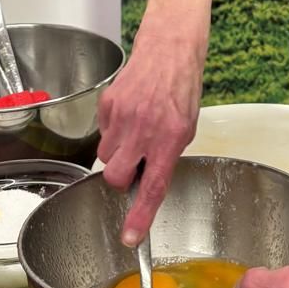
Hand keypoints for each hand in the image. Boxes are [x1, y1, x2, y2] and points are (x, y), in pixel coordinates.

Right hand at [97, 22, 205, 244]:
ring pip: (106, 155)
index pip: (152, 187)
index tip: (130, 237)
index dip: (140, 216)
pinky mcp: (108, 104)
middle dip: (121, 179)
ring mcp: (123, 116)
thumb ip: (165, 156)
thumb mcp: (186, 128)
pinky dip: (113, 131)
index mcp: (169, 139)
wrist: (169, 50)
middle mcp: (144, 130)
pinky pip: (102, 132)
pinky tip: (129, 115)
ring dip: (118, 152)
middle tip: (134, 165)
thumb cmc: (182, 90)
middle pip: (116, 177)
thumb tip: (146, 180)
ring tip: (136, 131)